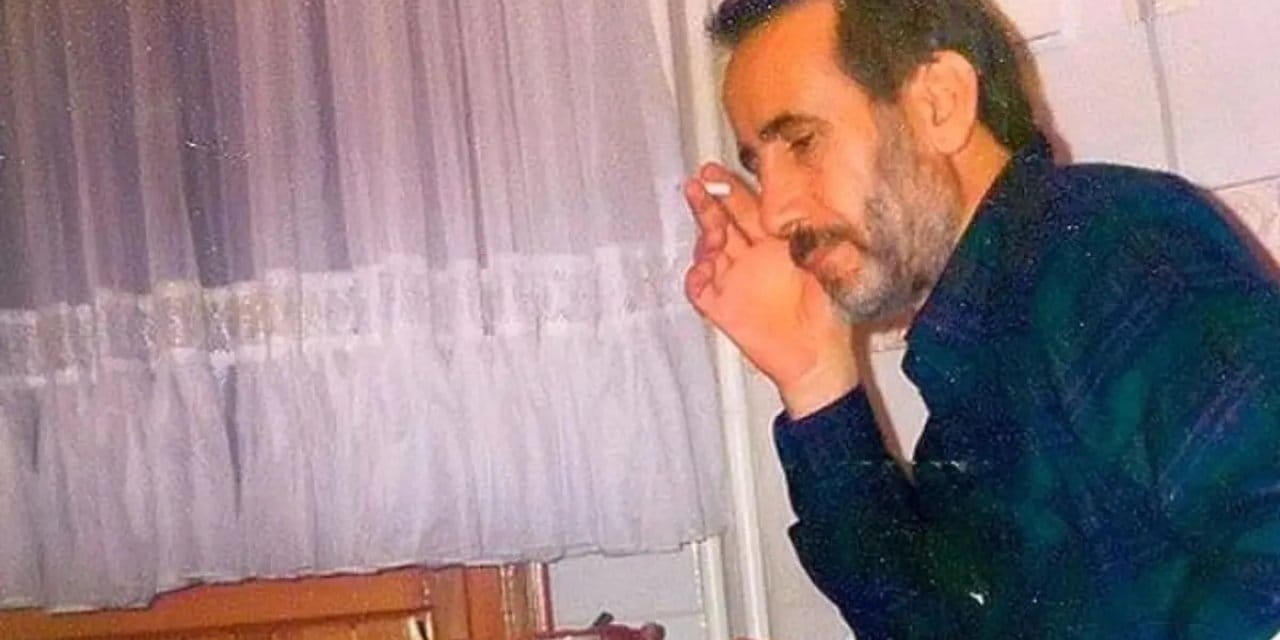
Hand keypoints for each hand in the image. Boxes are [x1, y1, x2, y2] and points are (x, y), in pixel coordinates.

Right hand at [683, 164, 857, 416]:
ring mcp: (736, 280)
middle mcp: (754, 257)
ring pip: (709, 246)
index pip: (755, 208)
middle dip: (712, 198)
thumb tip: (802, 205)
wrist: (816, 360)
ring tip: (710, 226)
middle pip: (726, 220)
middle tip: (700, 181)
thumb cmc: (830, 317)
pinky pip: (699, 287)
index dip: (739, 188)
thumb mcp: (829, 266)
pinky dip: (696, 276)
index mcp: (779, 244)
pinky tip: (705, 268)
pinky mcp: (723, 306)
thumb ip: (813, 237)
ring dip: (704, 231)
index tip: (729, 169)